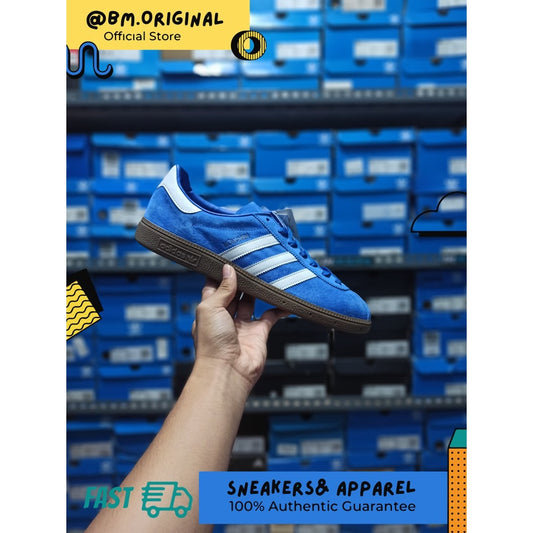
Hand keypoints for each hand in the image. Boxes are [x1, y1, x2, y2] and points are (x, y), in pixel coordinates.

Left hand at [192, 264, 287, 390]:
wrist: (227, 372)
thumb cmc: (211, 345)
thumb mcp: (210, 309)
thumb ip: (222, 289)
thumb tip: (228, 271)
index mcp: (209, 310)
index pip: (215, 287)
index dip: (221, 273)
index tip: (229, 258)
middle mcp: (225, 317)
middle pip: (235, 292)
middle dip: (242, 279)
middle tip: (251, 262)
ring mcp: (243, 325)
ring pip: (252, 301)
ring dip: (259, 290)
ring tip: (265, 273)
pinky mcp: (259, 332)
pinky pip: (271, 316)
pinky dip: (278, 308)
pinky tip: (283, 298)